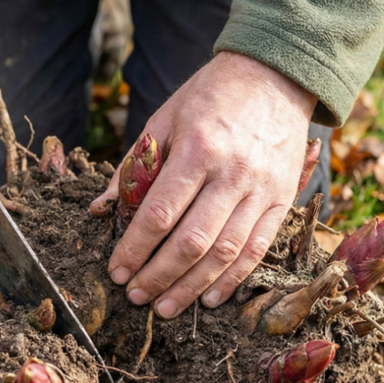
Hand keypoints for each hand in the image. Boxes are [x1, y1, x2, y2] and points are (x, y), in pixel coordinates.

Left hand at [90, 52, 317, 318]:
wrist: (275, 75)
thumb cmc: (210, 96)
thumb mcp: (164, 119)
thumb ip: (134, 166)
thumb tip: (102, 208)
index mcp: (198, 149)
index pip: (159, 213)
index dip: (134, 248)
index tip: (116, 271)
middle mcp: (232, 173)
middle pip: (191, 241)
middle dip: (158, 276)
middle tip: (135, 297)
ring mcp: (261, 190)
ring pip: (224, 253)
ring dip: (191, 287)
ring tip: (165, 307)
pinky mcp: (282, 200)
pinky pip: (256, 250)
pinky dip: (232, 280)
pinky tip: (209, 298)